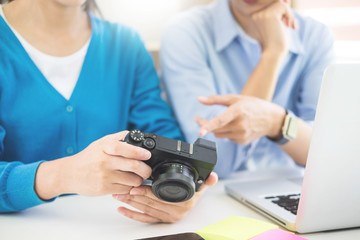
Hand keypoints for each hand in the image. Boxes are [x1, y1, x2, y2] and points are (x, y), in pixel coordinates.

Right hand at [35, 131, 152, 199]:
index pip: (123, 148)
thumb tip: (137, 136)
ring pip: (132, 180)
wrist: (69, 174)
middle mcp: (104, 161)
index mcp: (104, 147)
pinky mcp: (104, 188)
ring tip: (136, 177)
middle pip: (133, 166)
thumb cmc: (89, 157)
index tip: (147, 155)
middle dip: (146, 169)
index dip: (137, 151)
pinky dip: (129, 187)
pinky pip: (125, 189)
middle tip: (147, 170)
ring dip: (138, 179)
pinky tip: (126, 183)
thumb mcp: (101, 143)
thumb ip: (118, 138)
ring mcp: (104, 176)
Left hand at [112, 172, 217, 222]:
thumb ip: (207, 179)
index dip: (146, 192)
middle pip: (150, 203)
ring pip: (145, 210)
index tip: (134, 187)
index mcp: (183, 202)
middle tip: (120, 189)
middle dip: (133, 196)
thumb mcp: (203, 185)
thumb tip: (214, 175)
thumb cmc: (195, 191)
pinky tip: (122, 210)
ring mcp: (168, 217)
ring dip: (130, 203)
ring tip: (118, 196)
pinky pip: (145, 219)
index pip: (160, 196)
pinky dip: (132, 215)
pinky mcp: (162, 221)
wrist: (195, 201)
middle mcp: (176, 212)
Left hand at [195, 95, 284, 144]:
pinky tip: (233, 126)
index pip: (220, 120)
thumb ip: (215, 99)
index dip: (209, 126)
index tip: (200, 132)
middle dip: (204, 125)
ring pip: (219, 135)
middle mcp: (241, 125)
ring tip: (217, 120)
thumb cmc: (251, 105)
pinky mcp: (242, 142)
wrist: (271, 119)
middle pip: (216, 129)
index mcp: (238, 111)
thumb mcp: (235, 98)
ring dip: (214, 129)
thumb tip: (199, 99)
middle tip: (197, 119)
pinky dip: (225, 132)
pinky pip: (227, 138)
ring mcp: (242, 135)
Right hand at [251, 0, 295, 54]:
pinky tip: (289, 26)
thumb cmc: (276, 43)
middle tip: (288, 25)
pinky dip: (290, 15)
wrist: (273, 53)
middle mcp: (256, 14)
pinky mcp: (269, 15)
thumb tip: (286, 0)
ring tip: (288, 26)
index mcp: (255, 17)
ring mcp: (261, 14)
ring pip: (281, 3)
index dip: (282, 13)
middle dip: (286, 13)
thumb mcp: (277, 25)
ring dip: (289, 14)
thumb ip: (279, 13)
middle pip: (276, 3)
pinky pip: (284, 7)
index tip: (285, 25)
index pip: (272, 6)